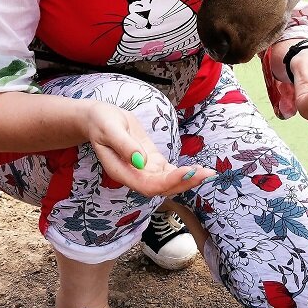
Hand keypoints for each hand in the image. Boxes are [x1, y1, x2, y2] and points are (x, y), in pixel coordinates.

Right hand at [83, 101, 215, 196]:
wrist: (98, 119)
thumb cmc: (101, 122)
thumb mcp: (110, 129)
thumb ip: (124, 145)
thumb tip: (141, 161)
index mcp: (122, 172)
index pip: (149, 185)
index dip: (169, 181)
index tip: (188, 171)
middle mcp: (134, 175)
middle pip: (162, 187)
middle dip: (185, 182)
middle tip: (208, 174)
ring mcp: (144, 169)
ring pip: (168, 181)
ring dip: (188, 179)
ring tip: (209, 172)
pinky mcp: (151, 161)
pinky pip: (168, 171)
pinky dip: (183, 172)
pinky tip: (199, 169)